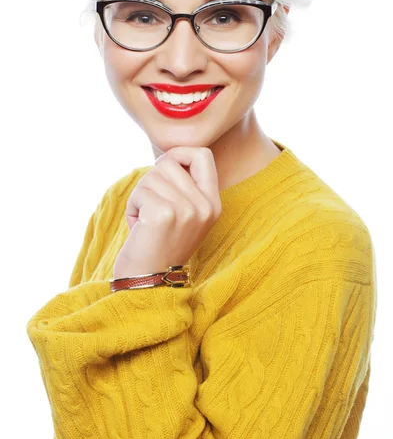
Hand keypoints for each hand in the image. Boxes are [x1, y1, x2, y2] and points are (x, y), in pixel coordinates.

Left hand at [113, 146, 221, 277]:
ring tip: (146, 221)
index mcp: (213, 203)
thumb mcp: (184, 214)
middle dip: (151, 182)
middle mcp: (205, 206)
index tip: (164, 170)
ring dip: (140, 196)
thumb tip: (167, 156)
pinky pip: (140, 192)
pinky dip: (132, 208)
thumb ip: (183, 186)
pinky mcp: (164, 215)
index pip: (203, 155)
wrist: (149, 284)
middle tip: (151, 210)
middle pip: (169, 163)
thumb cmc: (159, 245)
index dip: (179, 154)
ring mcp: (187, 210)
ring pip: (151, 176)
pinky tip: (138, 227)